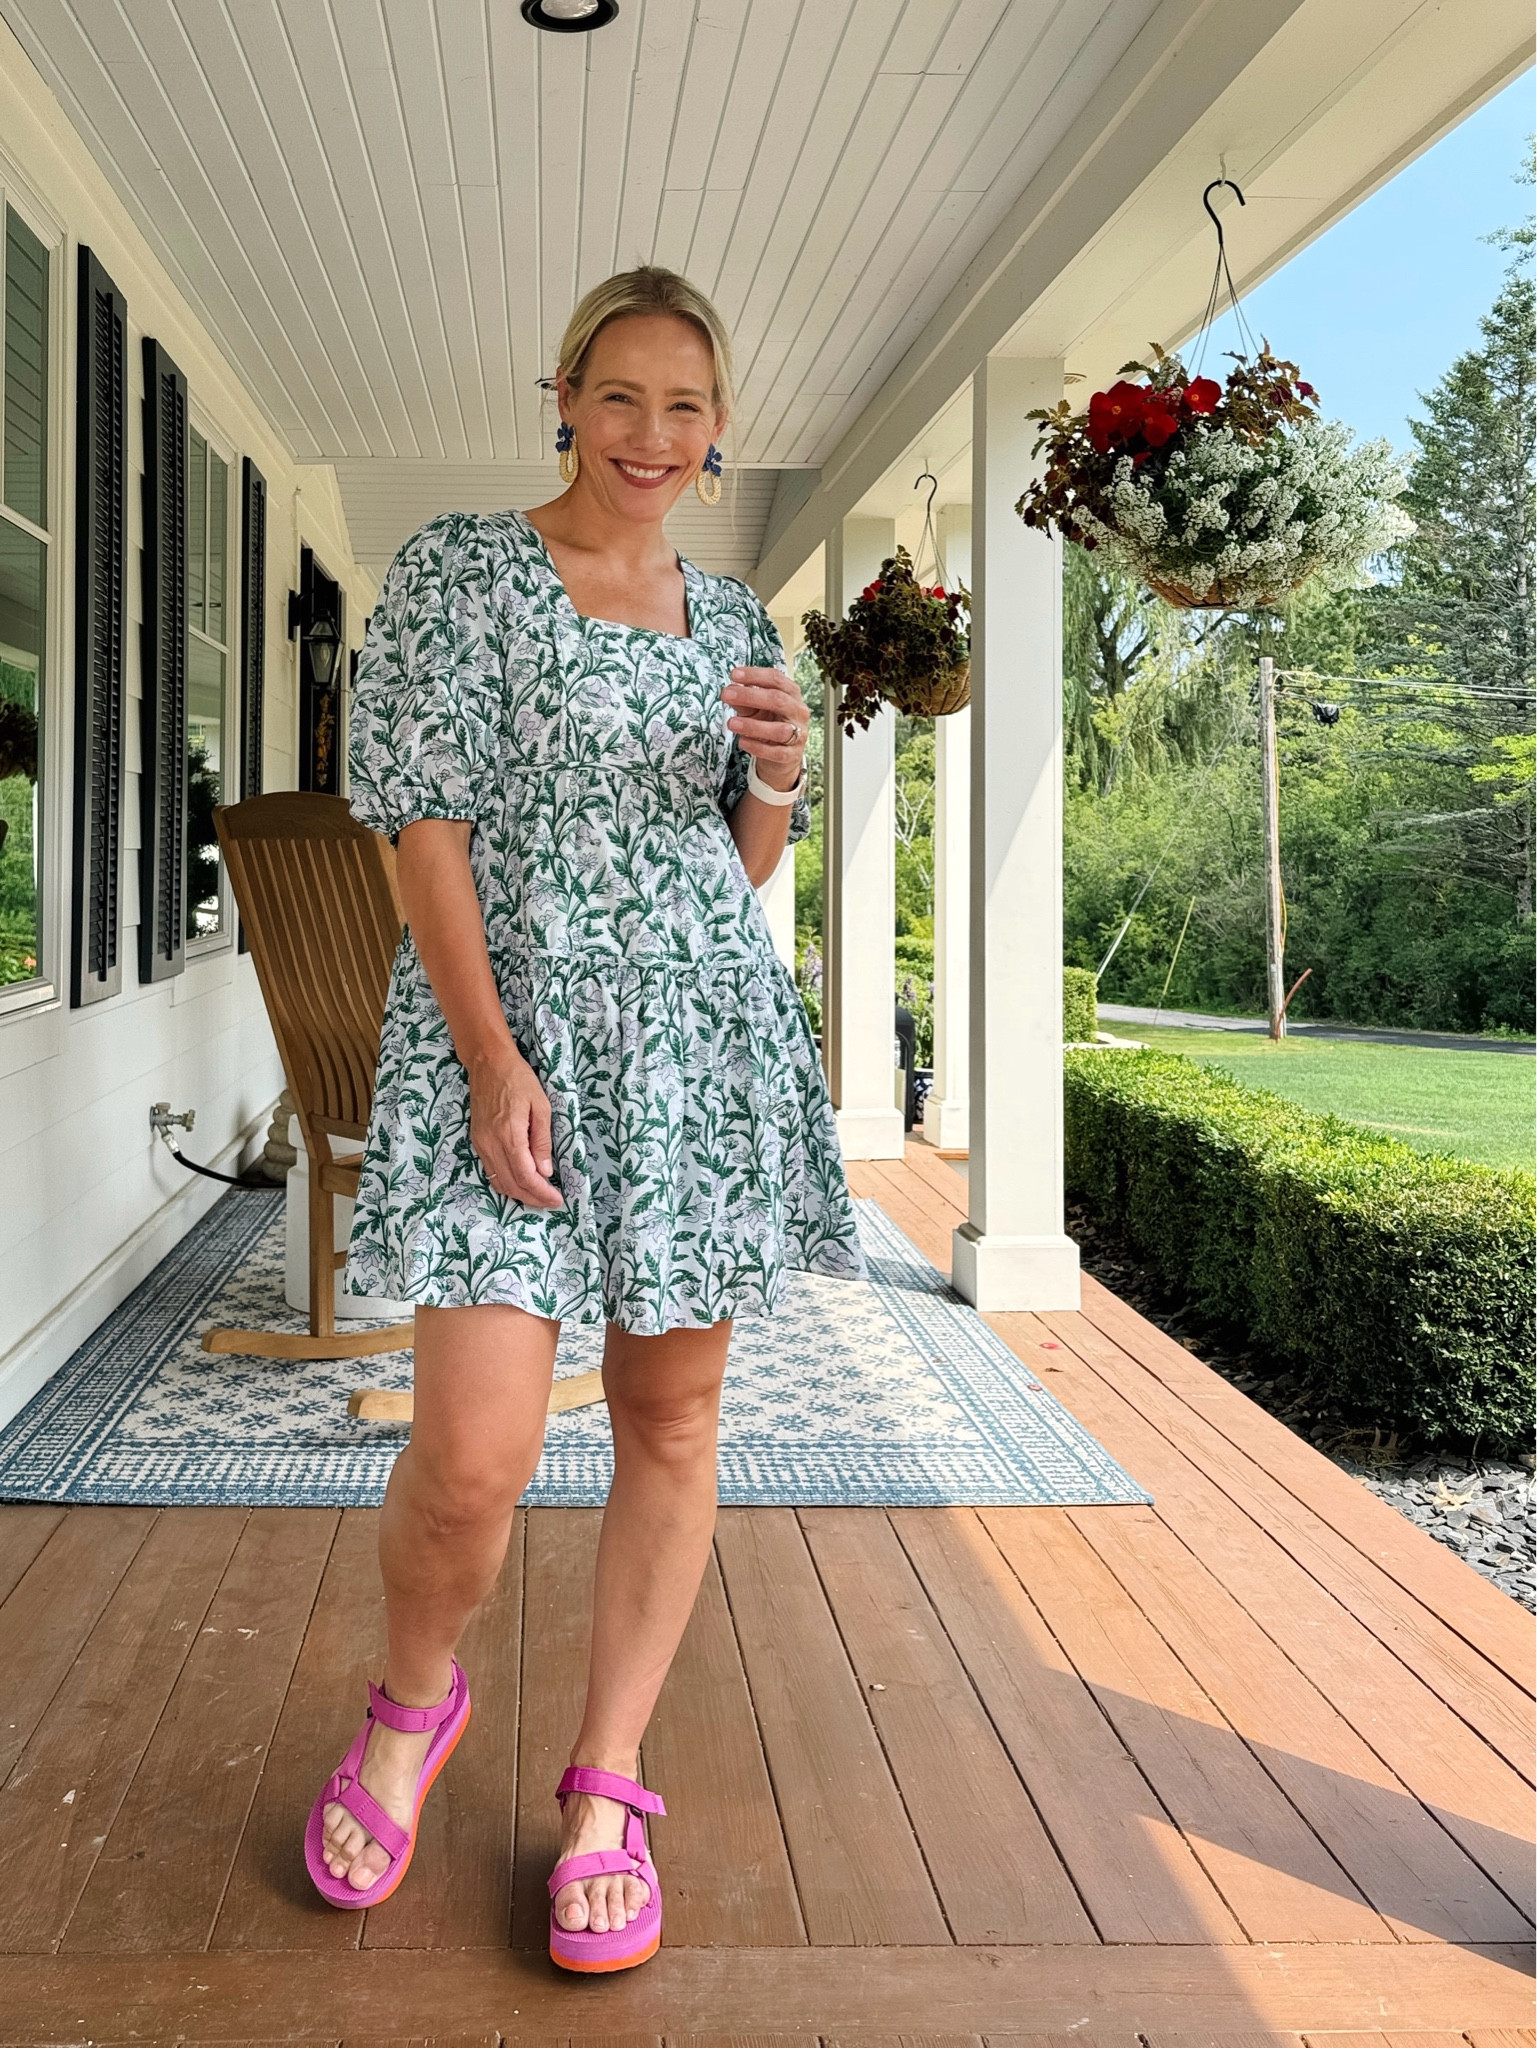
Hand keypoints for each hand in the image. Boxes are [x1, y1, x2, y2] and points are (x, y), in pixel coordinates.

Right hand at [466, 1048, 564, 1208]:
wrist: (488, 1064)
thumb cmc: (519, 1079)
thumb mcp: (541, 1106)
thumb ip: (542, 1141)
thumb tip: (545, 1172)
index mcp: (509, 1135)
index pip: (526, 1176)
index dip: (542, 1193)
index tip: (558, 1199)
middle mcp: (491, 1144)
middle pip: (512, 1185)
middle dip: (533, 1198)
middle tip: (551, 1201)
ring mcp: (481, 1144)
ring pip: (499, 1182)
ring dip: (519, 1194)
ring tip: (539, 1196)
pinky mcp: (477, 1142)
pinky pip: (491, 1172)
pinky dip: (507, 1183)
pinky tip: (521, 1183)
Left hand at [721, 665, 807, 791]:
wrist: (780, 755)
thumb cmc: (768, 724)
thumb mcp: (755, 709)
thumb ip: (744, 701)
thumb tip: (730, 691)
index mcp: (791, 694)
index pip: (776, 679)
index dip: (755, 675)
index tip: (734, 675)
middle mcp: (798, 711)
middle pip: (778, 700)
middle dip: (750, 696)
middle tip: (726, 695)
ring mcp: (799, 734)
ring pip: (779, 729)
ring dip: (753, 725)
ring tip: (731, 723)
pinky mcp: (793, 755)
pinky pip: (777, 752)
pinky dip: (758, 747)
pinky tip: (743, 742)